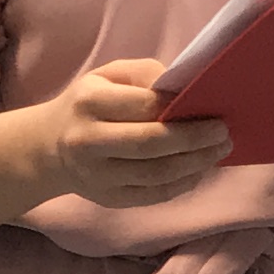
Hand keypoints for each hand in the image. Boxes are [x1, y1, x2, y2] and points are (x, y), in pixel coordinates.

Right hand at [42, 60, 235, 209]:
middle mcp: (88, 141)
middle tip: (223, 132)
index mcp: (89, 102)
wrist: (50, 146)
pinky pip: (154, 194)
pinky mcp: (108, 198)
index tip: (211, 107)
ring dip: (196, 163)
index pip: (143, 106)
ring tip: (219, 150)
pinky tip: (199, 169)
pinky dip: (184, 183)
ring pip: (157, 174)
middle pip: (151, 143)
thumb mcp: (108, 75)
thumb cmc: (90, 104)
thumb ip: (146, 75)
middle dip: (194, 139)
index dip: (181, 107)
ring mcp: (97, 175)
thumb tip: (185, 91)